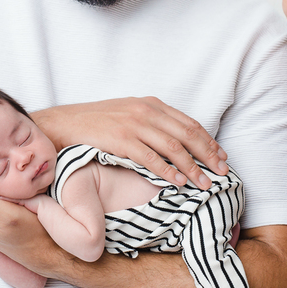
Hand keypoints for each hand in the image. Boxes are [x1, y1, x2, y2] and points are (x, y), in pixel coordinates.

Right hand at [32, 97, 227, 188]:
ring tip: (204, 183)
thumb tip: (176, 140)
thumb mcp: (128, 114)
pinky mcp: (121, 140)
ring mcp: (134, 125)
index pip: (189, 123)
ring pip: (173, 148)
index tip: (221, 156)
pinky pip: (151, 158)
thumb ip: (152, 123)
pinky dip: (167, 171)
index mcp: (151, 104)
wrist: (64, 124)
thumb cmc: (96, 123)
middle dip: (208, 155)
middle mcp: (146, 111)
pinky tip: (178, 183)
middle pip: (187, 135)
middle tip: (222, 172)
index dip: (208, 141)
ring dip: (192, 168)